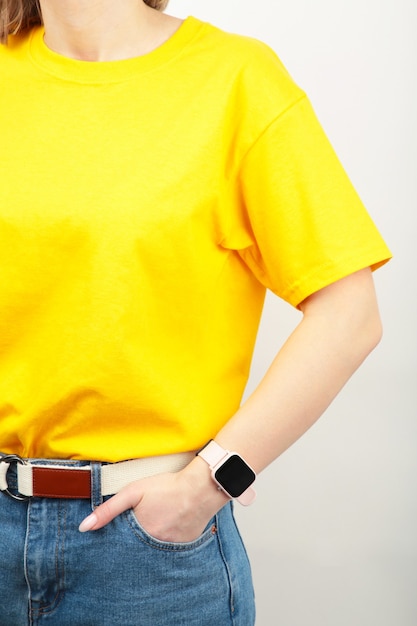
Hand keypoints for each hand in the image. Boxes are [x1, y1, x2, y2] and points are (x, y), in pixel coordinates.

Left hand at [78, 458, 229, 542]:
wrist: (201, 487)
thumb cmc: (167, 487)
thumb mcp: (133, 492)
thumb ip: (108, 510)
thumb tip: (84, 527)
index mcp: (141, 536)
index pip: (122, 549)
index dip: (118, 545)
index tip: (113, 546)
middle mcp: (156, 548)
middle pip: (138, 553)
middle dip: (134, 547)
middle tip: (141, 529)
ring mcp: (173, 549)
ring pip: (155, 552)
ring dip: (151, 544)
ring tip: (155, 528)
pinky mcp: (186, 546)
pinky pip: (172, 549)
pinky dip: (168, 541)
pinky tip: (170, 527)